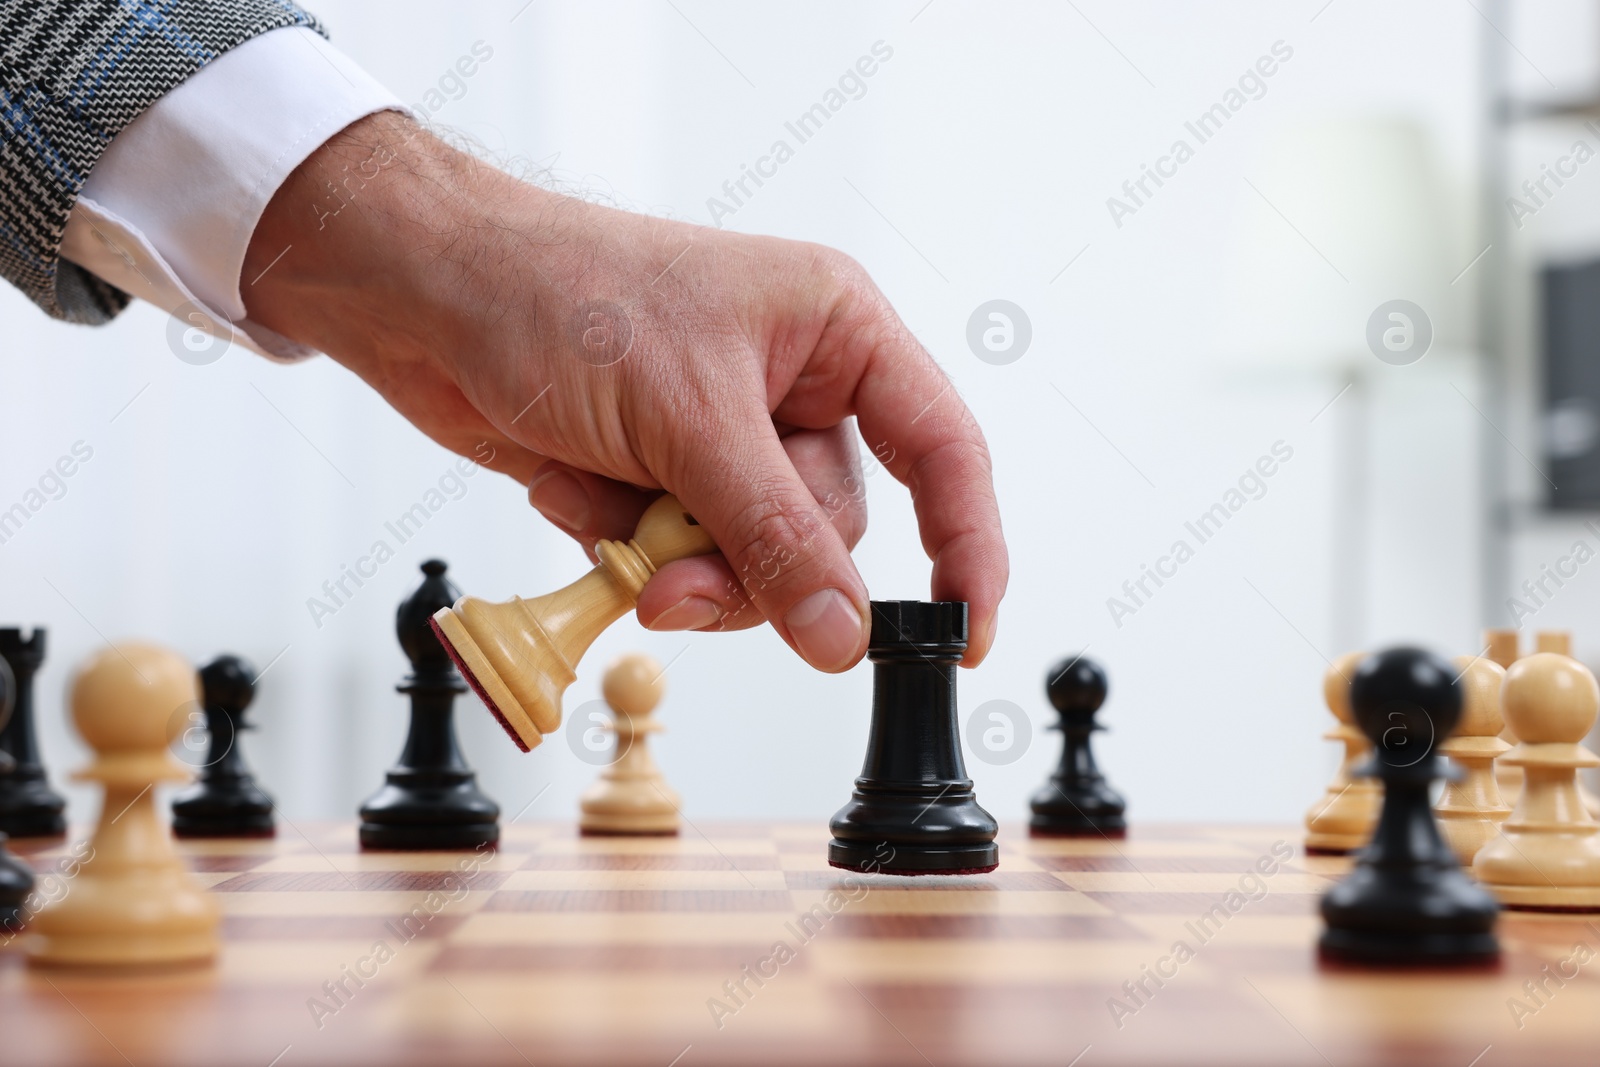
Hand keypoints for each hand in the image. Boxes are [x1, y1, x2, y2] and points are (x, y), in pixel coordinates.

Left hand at [242, 112, 1006, 669]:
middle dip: (751, 567)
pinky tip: (580, 497)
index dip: (966, 546)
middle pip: (830, 531)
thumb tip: (845, 633)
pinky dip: (633, 550)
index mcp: (834, 331)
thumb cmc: (556, 296)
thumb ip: (776, 535)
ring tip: (620, 538)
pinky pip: (686, 558)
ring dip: (685, 569)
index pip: (941, 450)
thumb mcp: (687, 419)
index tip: (963, 636)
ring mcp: (726, 437)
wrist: (424, 297)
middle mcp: (794, 385)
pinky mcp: (666, 476)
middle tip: (672, 574)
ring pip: (757, 560)